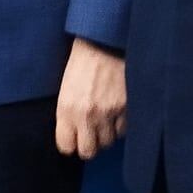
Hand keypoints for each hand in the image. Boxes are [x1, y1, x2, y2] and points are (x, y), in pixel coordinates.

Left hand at [54, 38, 126, 158]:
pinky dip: (120, 124)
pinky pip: (123, 130)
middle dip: (89, 144)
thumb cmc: (82, 61)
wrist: (105, 41)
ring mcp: (108, 113)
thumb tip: (73, 135)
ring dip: (106, 134)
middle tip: (91, 133)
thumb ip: (68, 113)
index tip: (74, 137)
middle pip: (88, 151)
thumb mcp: (66, 87)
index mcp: (67, 109)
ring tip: (105, 119)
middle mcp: (87, 115)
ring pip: (108, 142)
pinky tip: (117, 112)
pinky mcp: (126, 108)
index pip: (66, 146)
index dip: (70, 143)